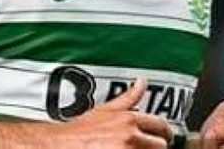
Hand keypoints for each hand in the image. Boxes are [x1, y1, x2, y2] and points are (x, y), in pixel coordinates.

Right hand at [48, 77, 172, 147]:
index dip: (164, 133)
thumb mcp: (104, 110)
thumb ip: (127, 98)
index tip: (162, 138)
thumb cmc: (78, 132)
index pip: (162, 126)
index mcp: (128, 119)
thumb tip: (141, 82)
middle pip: (161, 146)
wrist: (59, 145)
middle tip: (143, 147)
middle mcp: (130, 136)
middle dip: (155, 148)